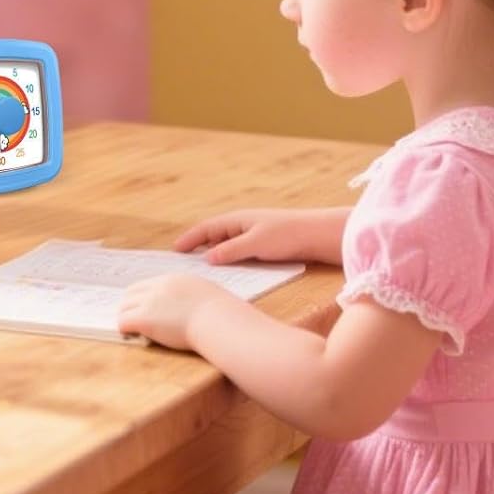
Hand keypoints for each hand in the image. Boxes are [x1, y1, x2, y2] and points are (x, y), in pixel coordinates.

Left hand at [117, 274, 230, 351]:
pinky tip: (132, 336)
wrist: (217, 320)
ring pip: (124, 307)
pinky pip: (123, 322)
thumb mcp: (206, 295)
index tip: (144, 308)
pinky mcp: (144, 318)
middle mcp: (159, 287)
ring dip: (127, 318)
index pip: (147, 285)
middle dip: (130, 306)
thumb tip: (195, 305)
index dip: (142, 298)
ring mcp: (150, 301)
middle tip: (133, 320)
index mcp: (174, 280)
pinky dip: (125, 330)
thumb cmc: (221, 314)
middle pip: (131, 293)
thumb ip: (193, 296)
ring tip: (133, 331)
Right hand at [172, 208, 306, 265]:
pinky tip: (227, 273)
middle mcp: (242, 225)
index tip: (175, 250)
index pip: (206, 228)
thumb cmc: (287, 235)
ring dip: (213, 255)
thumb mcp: (256, 244)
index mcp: (237, 220)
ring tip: (201, 271)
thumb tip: (207, 258)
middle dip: (197, 247)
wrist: (318, 235)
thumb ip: (231, 251)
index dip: (189, 239)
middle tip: (182, 263)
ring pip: (226, 246)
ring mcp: (252, 235)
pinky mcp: (263, 245)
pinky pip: (238, 252)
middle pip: (213, 236)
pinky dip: (228, 260)